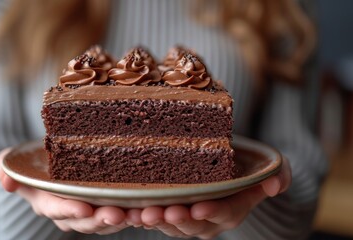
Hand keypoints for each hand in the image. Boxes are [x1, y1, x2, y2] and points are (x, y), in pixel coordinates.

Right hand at [0, 148, 129, 234]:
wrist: (50, 162)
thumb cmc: (33, 162)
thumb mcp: (14, 161)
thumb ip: (5, 167)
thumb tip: (4, 178)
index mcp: (47, 202)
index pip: (57, 209)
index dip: (69, 210)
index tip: (84, 209)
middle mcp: (69, 211)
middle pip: (85, 220)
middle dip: (101, 219)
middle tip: (117, 214)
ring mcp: (88, 209)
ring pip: (105, 219)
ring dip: (121, 218)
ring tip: (137, 213)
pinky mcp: (106, 203)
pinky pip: (119, 211)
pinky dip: (133, 211)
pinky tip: (147, 206)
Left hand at [127, 156, 290, 238]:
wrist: (227, 169)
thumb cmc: (247, 168)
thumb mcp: (267, 169)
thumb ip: (277, 174)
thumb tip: (275, 184)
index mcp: (231, 209)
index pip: (222, 213)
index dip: (210, 212)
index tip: (198, 208)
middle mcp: (208, 218)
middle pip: (191, 223)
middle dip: (176, 219)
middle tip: (162, 213)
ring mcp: (187, 216)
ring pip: (169, 222)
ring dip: (154, 219)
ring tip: (140, 213)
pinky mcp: (169, 209)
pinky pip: (155, 215)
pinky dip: (140, 214)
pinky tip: (126, 209)